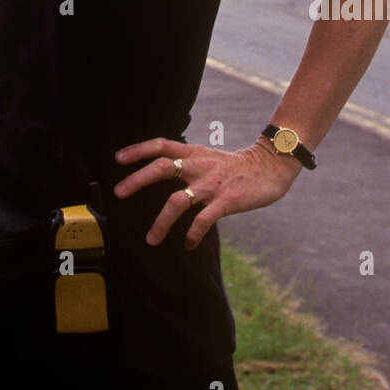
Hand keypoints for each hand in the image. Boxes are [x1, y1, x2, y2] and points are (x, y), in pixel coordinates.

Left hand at [113, 136, 300, 249]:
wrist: (270, 166)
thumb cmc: (236, 165)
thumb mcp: (208, 156)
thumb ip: (187, 161)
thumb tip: (162, 171)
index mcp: (194, 152)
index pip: (161, 144)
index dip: (138, 149)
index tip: (118, 159)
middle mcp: (199, 165)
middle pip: (161, 167)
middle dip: (137, 180)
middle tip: (119, 193)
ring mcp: (212, 183)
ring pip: (177, 201)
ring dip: (161, 222)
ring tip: (151, 239)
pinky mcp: (226, 201)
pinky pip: (202, 221)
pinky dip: (191, 235)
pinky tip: (187, 244)